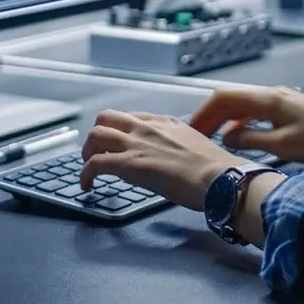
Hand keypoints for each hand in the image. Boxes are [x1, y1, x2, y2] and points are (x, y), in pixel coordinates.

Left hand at [79, 110, 245, 209]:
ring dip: (87, 151)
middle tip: (97, 152)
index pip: (132, 117)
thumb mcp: (196, 145)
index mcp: (165, 122)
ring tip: (88, 168)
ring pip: (95, 135)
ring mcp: (136, 144)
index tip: (119, 144)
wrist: (219, 178)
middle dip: (97, 135)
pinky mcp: (129, 164)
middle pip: (106, 118)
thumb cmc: (215, 169)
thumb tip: (176, 159)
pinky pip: (95, 163)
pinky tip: (87, 185)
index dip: (120, 131)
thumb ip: (180, 146)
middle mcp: (147, 128)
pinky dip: (85, 174)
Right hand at [190, 86, 303, 163]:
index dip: (203, 113)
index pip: (223, 98)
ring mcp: (280, 99)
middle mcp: (271, 94)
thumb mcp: (283, 146)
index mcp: (267, 99)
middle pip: (230, 99)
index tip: (190, 130)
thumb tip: (227, 138)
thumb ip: (250, 140)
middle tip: (196, 137)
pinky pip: (255, 111)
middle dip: (210, 116)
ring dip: (224, 119)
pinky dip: (240, 121)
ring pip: (242, 105)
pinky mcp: (288, 108)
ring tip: (212, 139)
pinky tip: (239, 137)